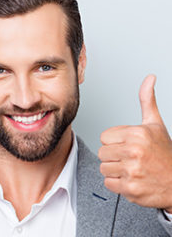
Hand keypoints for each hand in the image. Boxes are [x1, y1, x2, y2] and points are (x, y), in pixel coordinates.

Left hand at [98, 75, 171, 211]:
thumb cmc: (164, 154)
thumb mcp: (156, 124)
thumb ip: (147, 101)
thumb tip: (149, 78)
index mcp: (137, 134)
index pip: (104, 137)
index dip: (115, 142)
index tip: (128, 145)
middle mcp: (134, 151)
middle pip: (102, 152)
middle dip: (114, 155)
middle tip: (130, 158)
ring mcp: (132, 171)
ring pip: (103, 167)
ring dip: (115, 170)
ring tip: (131, 169)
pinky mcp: (130, 188)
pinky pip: (108, 183)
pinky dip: (118, 184)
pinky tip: (132, 179)